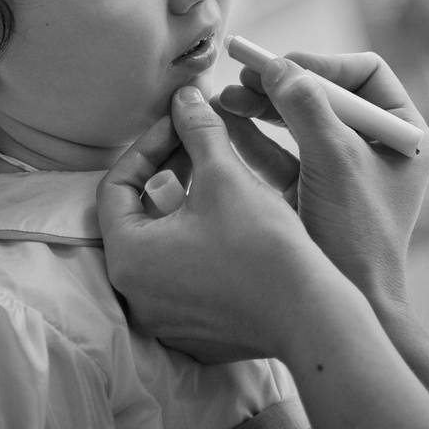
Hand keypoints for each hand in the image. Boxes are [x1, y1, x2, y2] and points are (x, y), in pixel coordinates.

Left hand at [97, 87, 340, 363]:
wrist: (313, 317)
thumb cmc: (263, 246)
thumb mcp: (224, 174)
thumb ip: (196, 129)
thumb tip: (183, 97)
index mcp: (128, 258)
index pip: (115, 186)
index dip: (148, 145)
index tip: (179, 125)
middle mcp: (135, 295)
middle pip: (137, 216)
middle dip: (167, 174)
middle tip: (199, 147)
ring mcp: (164, 318)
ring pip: (162, 246)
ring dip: (183, 207)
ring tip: (218, 179)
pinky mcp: (193, 331)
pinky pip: (182, 276)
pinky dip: (197, 244)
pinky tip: (230, 223)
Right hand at [218, 52, 428, 311]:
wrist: (350, 303)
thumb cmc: (358, 235)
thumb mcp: (335, 160)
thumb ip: (307, 107)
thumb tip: (277, 65)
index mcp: (404, 132)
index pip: (364, 73)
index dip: (321, 64)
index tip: (280, 67)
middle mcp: (376, 146)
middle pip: (324, 94)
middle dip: (280, 85)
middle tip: (242, 75)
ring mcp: (342, 170)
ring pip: (297, 123)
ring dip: (260, 108)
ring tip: (223, 99)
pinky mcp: (311, 191)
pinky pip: (280, 154)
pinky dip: (252, 138)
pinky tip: (223, 124)